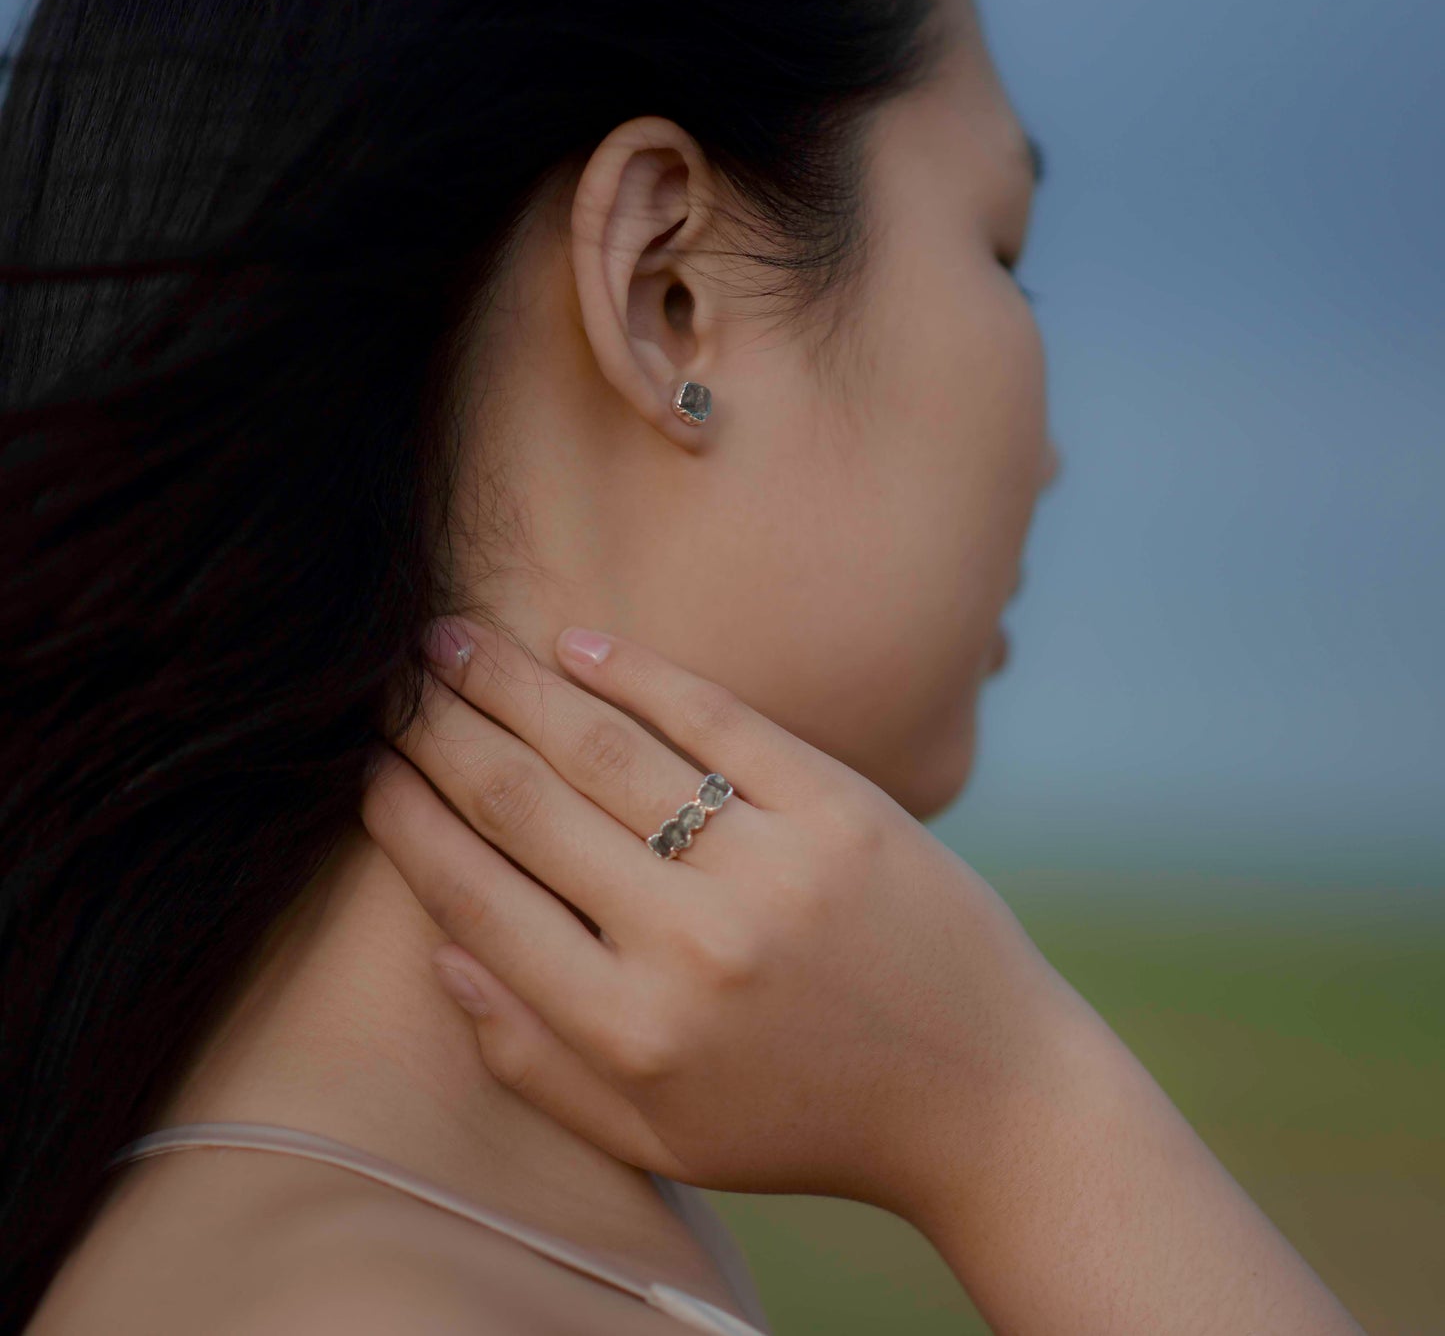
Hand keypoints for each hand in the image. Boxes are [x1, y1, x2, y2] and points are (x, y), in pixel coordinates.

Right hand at [360, 619, 1066, 1218]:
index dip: (409, 826)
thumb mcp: (659, 1137)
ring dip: (512, 686)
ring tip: (451, 642)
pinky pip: (715, 719)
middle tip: (386, 684)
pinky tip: (575, 643)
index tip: (367, 772)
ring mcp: (769, 866)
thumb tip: (444, 949)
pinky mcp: (838, 806)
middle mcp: (688, 946)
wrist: (983, 1094)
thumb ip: (535, 1061)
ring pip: (604, 750)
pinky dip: (635, 673)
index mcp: (629, 1034)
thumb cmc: (806, 1118)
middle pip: (527, 808)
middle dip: (440, 734)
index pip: (481, 901)